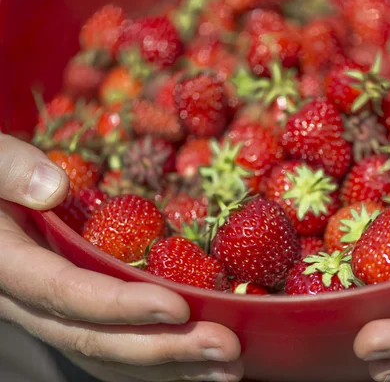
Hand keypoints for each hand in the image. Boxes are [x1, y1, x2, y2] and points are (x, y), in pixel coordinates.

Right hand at [0, 133, 242, 381]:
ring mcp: (51, 314)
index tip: (179, 306)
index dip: (120, 305)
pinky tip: (200, 364)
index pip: (65, 293)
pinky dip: (157, 361)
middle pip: (95, 338)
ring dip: (170, 366)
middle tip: (225, 348)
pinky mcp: (73, 313)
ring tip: (227, 369)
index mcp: (8, 264)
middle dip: (164, 348)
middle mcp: (28, 302)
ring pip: (108, 355)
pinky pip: (112, 348)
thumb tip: (52, 187)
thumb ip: (9, 169)